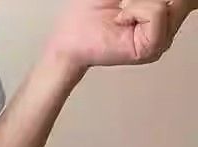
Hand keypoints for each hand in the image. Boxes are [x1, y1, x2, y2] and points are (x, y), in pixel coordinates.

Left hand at [47, 0, 193, 71]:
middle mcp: (170, 23)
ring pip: (169, 1)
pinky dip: (136, 10)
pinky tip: (121, 20)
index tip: (131, 1)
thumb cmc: (90, 13)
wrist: (70, 35)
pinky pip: (158, 13)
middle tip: (126, 3)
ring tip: (123, 11)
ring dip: (138, 1)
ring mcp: (163, 37)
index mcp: (167, 7)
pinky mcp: (153, 48)